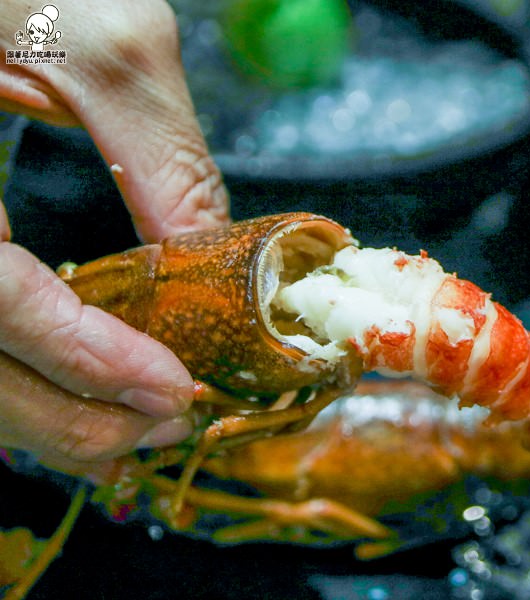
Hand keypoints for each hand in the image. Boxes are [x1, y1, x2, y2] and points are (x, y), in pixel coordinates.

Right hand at [0, 0, 230, 473]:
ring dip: (44, 409)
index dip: (81, 359)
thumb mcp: (95, 36)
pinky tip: (76, 377)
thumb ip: (159, 153)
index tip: (168, 389)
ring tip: (132, 418)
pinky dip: (21, 369)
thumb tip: (207, 254)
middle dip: (68, 414)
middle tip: (164, 422)